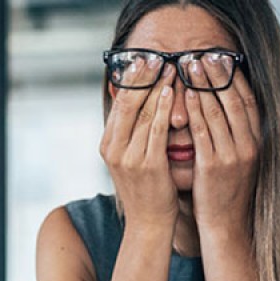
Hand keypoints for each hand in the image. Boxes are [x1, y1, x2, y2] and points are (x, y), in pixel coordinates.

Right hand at [99, 59, 178, 228]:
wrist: (149, 223)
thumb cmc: (145, 190)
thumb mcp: (130, 159)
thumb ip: (131, 134)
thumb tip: (137, 105)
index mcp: (107, 145)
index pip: (118, 104)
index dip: (131, 80)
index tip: (143, 61)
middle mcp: (113, 149)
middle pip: (127, 104)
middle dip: (143, 78)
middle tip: (157, 57)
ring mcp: (129, 157)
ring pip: (143, 113)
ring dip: (158, 87)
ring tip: (170, 68)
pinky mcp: (148, 165)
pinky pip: (156, 130)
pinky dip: (164, 108)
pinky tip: (172, 92)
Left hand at [185, 56, 260, 234]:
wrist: (226, 227)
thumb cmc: (226, 193)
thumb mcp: (239, 162)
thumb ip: (235, 137)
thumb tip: (226, 110)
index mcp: (257, 143)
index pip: (249, 102)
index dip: (236, 78)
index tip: (224, 59)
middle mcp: (249, 146)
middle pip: (234, 101)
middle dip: (218, 76)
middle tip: (204, 55)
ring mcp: (233, 156)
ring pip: (218, 112)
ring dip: (204, 86)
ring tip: (191, 67)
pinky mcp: (214, 166)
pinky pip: (203, 132)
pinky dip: (196, 111)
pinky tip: (187, 95)